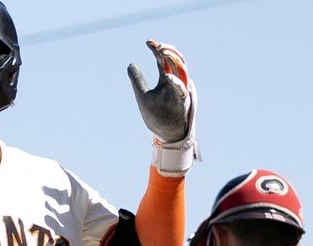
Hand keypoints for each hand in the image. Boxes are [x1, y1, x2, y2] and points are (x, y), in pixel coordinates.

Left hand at [128, 40, 198, 175]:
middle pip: (176, 60)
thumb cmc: (156, 116)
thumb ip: (138, 80)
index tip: (148, 42)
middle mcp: (175, 83)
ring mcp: (180, 91)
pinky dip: (175, 83)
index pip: (164, 60)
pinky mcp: (181, 103)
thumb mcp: (142, 95)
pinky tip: (168, 77)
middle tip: (157, 45)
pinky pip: (181, 90)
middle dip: (167, 50)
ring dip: (173, 59)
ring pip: (181, 70)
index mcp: (167, 79)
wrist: (165, 136)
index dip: (157, 49)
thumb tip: (131, 64)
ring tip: (162, 51)